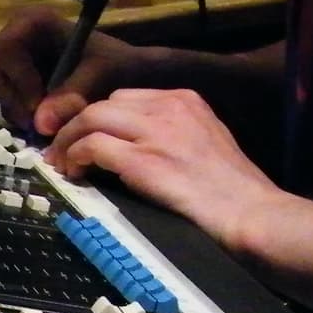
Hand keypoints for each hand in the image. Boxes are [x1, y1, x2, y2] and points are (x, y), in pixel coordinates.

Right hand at [0, 3, 157, 139]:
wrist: (125, 75)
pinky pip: (1, 100)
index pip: (4, 51)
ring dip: (16, 109)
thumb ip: (71, 94)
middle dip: (11, 99)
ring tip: (46, 118)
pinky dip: (20, 114)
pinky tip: (45, 115)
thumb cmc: (115, 65)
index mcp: (32, 21)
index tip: (41, 105)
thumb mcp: (100, 75)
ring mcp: (10, 60)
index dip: (19, 82)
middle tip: (38, 118)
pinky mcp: (13, 79)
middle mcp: (14, 36)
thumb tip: (40, 124)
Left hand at [46, 87, 290, 252]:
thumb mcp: (204, 144)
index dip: (99, 118)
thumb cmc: (233, 192)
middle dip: (78, 125)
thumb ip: (172, 135)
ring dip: (69, 139)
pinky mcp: (143, 159)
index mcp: (186, 101)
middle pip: (105, 103)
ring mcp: (156, 131)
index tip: (85, 136)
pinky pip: (92, 146)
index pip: (126, 98)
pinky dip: (75, 157)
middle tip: (62, 149)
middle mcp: (170, 107)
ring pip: (91, 117)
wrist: (251, 214)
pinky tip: (73, 172)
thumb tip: (131, 147)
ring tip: (61, 162)